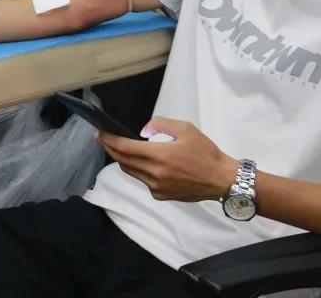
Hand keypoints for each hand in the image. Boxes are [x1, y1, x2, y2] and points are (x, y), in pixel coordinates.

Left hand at [95, 117, 238, 202]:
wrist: (221, 180)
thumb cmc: (206, 153)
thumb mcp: (185, 129)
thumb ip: (160, 125)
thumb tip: (142, 131)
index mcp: (160, 156)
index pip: (125, 148)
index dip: (109, 140)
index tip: (99, 134)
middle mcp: (154, 174)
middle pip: (123, 161)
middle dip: (111, 148)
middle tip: (103, 139)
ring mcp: (156, 188)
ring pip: (131, 171)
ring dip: (123, 159)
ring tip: (121, 148)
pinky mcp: (160, 196)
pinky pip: (143, 180)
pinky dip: (139, 170)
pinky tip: (145, 163)